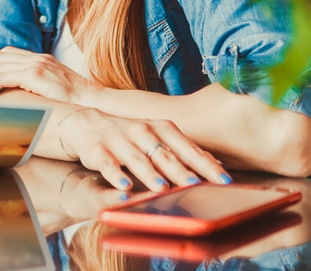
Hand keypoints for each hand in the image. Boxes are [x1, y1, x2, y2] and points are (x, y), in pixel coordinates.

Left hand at [0, 46, 97, 103]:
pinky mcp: (34, 75)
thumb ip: (38, 84)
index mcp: (40, 58)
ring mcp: (35, 64)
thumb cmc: (77, 100)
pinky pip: (1, 77)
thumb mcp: (55, 87)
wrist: (94, 99)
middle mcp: (35, 58)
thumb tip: (21, 95)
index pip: (6, 53)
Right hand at [56, 108, 230, 191]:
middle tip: (196, 185)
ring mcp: (120, 140)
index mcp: (162, 129)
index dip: (206, 164)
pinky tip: (124, 186)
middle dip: (181, 171)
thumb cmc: (131, 135)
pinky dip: (116, 175)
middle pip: (165, 154)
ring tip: (162, 188)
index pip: (188, 148)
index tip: (224, 180)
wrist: (87, 123)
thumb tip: (218, 167)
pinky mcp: (98, 150)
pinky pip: (108, 164)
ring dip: (150, 174)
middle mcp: (143, 131)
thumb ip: (184, 152)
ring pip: (138, 159)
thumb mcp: (158, 138)